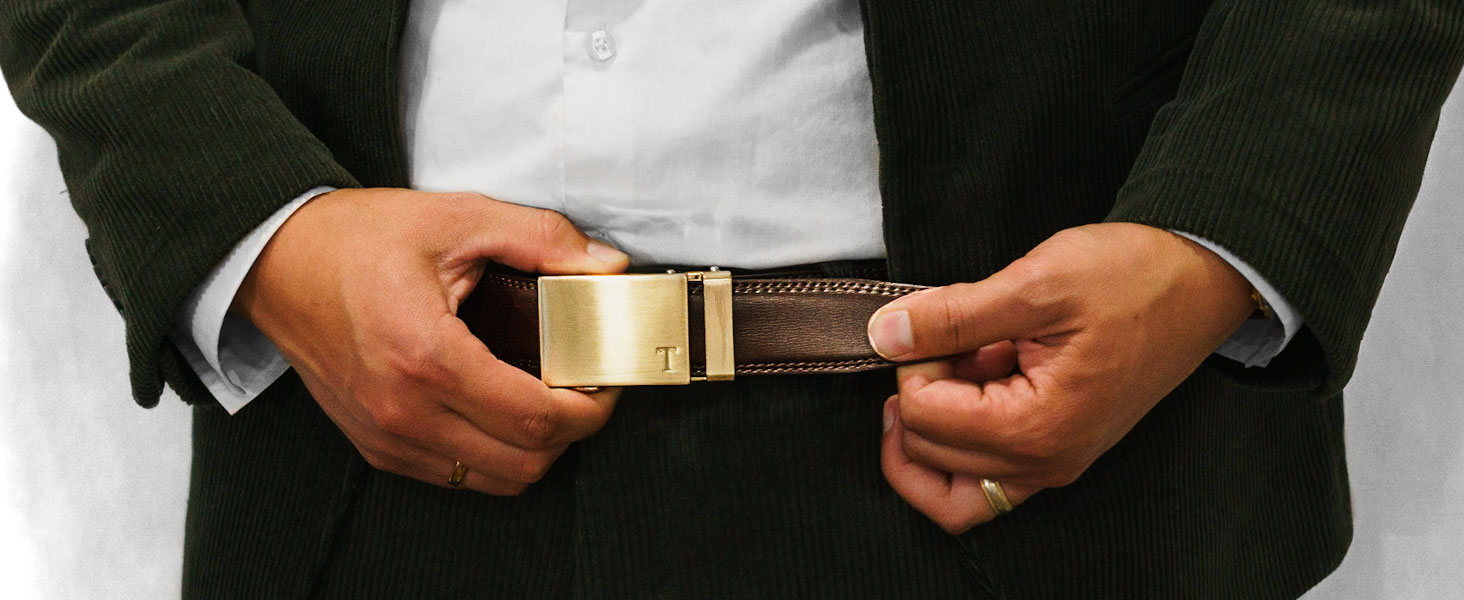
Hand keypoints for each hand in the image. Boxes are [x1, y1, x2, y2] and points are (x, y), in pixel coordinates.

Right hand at [233, 188, 630, 494]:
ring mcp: (386, 436)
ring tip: (547, 399)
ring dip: (534, 449)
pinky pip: (457, 475)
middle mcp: (403, 410)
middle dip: (572, 431)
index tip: (606, 380)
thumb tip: (604, 264)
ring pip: (495, 481)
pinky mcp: (376, 445)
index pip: (536, 418)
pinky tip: (500, 409)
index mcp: (425, 356)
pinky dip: (493, 454)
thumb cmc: (356, 238)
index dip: (591, 409)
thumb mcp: (457, 218)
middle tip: (584, 388)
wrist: (274, 261)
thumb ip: (540, 238)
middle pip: (525, 463)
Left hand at [868, 223, 1256, 532]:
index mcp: (1038, 428)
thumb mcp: (1037, 282)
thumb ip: (954, 315)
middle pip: (927, 454)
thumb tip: (885, 334)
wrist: (1199, 280)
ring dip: (931, 426)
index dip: (914, 360)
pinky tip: (970, 382)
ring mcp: (1051, 464)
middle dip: (920, 391)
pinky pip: (982, 481)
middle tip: (949, 337)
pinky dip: (956, 443)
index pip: (923, 416)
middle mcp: (1044, 463)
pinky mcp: (1055, 452)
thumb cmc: (1133, 278)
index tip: (939, 320)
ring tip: (954, 364)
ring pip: (949, 487)